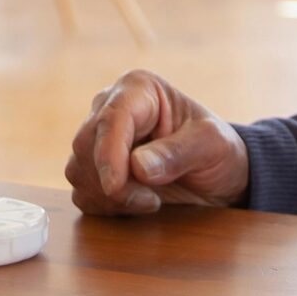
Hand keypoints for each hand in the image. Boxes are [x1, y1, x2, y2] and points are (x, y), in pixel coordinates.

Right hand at [65, 69, 249, 215]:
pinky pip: (81, 191)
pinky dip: (103, 206)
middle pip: (85, 145)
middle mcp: (110, 108)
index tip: (115, 187)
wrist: (217, 176)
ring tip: (149, 200)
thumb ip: (179, 152)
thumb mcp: (212, 146)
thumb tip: (138, 166)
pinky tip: (134, 204)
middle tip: (151, 200)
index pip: (111, 119)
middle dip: (113, 181)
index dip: (108, 155)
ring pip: (78, 169)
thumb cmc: (218, 151)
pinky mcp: (94, 168)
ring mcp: (99, 138)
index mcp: (138, 89)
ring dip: (109, 197)